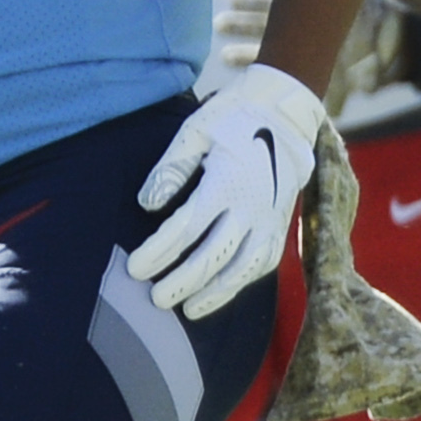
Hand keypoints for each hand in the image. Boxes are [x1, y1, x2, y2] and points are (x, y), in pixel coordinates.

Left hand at [130, 62, 321, 317]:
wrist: (286, 110)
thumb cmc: (231, 117)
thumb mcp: (195, 131)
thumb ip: (170, 169)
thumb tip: (147, 205)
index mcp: (226, 183)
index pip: (186, 228)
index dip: (159, 252)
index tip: (134, 269)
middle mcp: (252, 206)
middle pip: (214, 255)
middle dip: (183, 281)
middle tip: (154, 299)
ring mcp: (271, 218)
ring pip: (245, 267)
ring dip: (217, 292)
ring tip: (188, 310)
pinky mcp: (282, 223)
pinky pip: (265, 261)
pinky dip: (243, 281)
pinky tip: (221, 293)